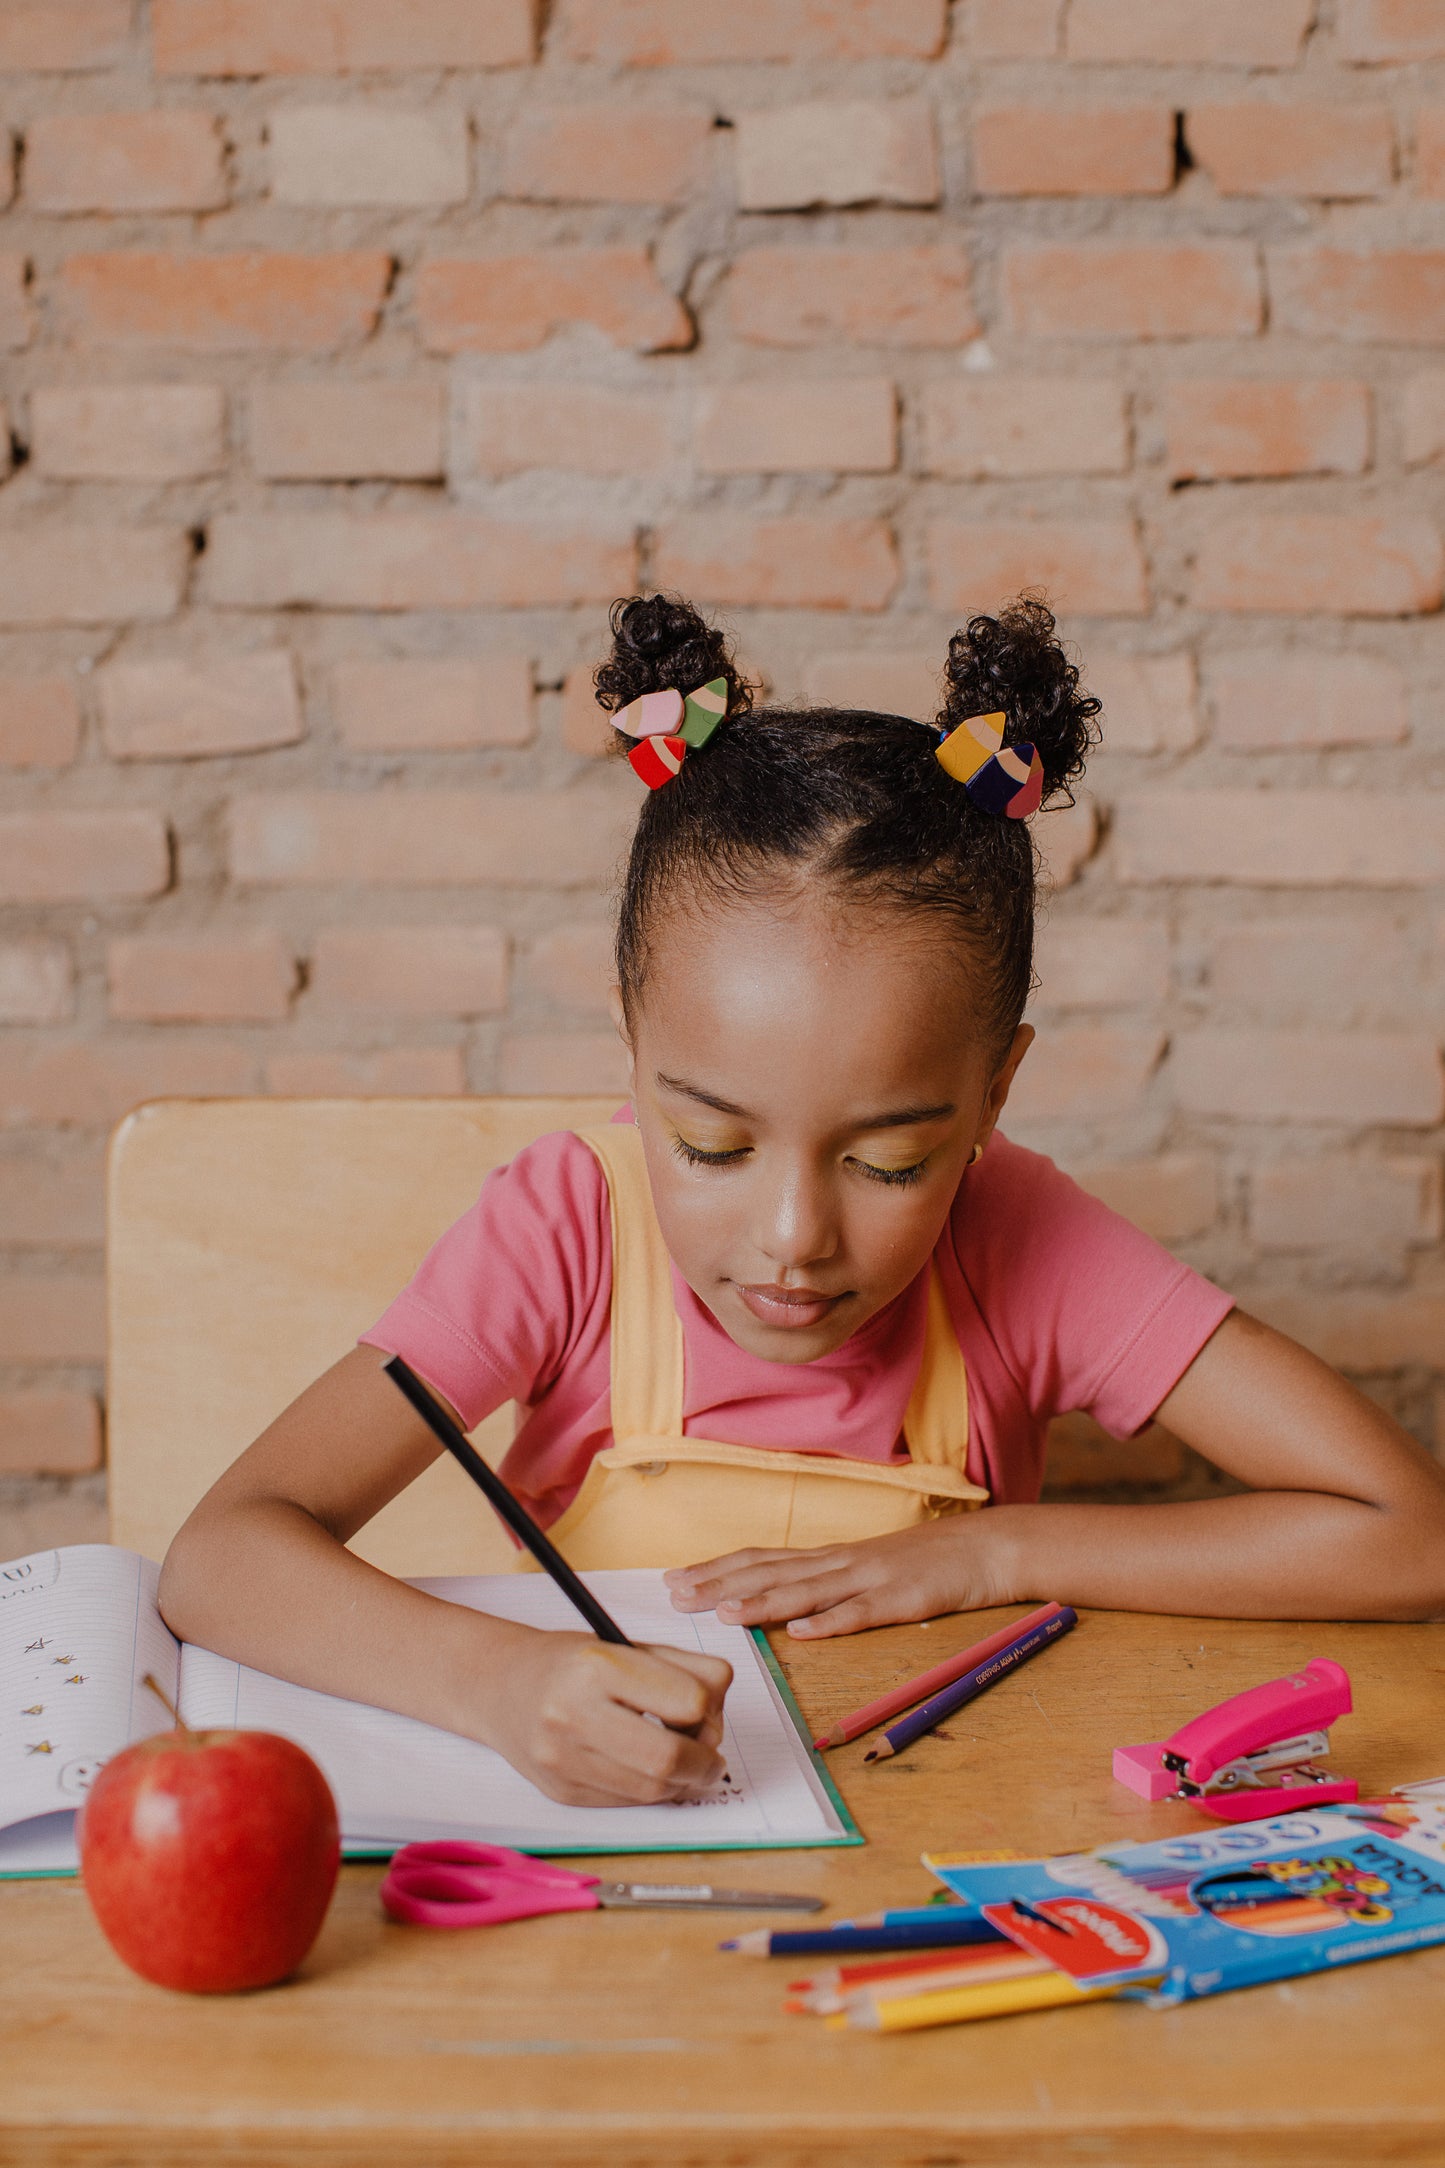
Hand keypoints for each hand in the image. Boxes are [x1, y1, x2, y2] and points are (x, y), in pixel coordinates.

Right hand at [476, 1626, 732, 1808]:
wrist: (499, 1686)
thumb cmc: (573, 1662)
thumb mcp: (627, 1646)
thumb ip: (682, 1671)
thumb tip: (718, 1718)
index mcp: (597, 1664)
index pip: (688, 1701)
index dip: (711, 1710)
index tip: (709, 1711)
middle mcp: (573, 1712)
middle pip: (670, 1757)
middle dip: (705, 1762)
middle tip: (710, 1756)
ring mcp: (563, 1758)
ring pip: (653, 1790)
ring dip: (683, 1782)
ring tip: (683, 1762)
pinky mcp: (561, 1792)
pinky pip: (628, 1802)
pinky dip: (651, 1791)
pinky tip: (646, 1770)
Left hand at [665, 1518, 1007, 1638]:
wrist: (984, 1549)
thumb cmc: (925, 1563)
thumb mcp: (867, 1569)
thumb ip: (827, 1583)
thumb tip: (783, 1607)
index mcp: (829, 1558)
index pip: (761, 1560)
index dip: (716, 1569)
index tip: (675, 1579)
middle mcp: (839, 1562)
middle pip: (770, 1572)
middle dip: (719, 1584)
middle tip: (675, 1595)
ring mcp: (868, 1579)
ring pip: (806, 1591)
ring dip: (763, 1603)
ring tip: (724, 1614)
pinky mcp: (900, 1600)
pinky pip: (862, 1613)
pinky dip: (832, 1623)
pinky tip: (804, 1633)